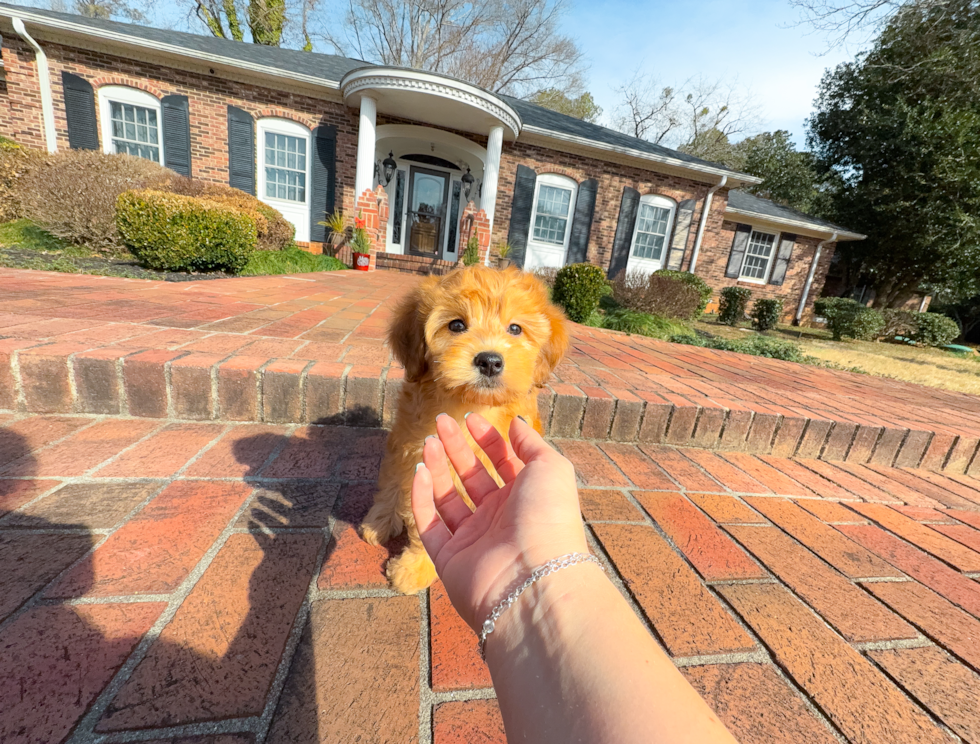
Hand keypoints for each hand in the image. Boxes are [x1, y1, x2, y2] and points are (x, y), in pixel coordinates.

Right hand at [411, 413, 588, 630]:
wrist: (533, 580)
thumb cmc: (548, 519)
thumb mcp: (550, 468)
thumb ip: (532, 443)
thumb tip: (517, 423)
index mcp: (525, 497)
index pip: (502, 462)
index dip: (486, 438)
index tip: (469, 418)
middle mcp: (499, 518)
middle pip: (472, 476)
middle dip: (456, 447)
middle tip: (439, 422)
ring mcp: (473, 539)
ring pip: (447, 497)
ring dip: (436, 468)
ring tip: (427, 441)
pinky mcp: (448, 558)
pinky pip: (430, 524)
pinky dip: (421, 498)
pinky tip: (419, 471)